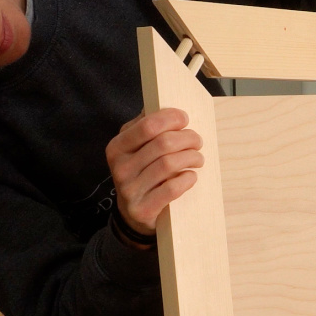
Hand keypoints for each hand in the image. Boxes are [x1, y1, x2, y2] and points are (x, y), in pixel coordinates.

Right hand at [105, 108, 203, 236]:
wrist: (132, 214)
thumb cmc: (140, 173)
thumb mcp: (134, 148)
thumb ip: (145, 126)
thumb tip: (163, 101)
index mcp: (117, 147)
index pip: (148, 125)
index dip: (171, 119)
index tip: (185, 119)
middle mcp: (120, 168)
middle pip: (163, 144)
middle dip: (188, 138)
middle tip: (197, 141)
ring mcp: (130, 191)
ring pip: (170, 164)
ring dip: (192, 158)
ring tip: (198, 158)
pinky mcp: (143, 209)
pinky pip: (172, 189)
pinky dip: (187, 179)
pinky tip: (191, 176)